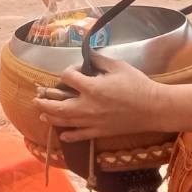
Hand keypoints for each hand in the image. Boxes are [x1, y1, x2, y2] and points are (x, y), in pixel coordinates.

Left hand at [35, 54, 165, 141]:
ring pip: (65, 121)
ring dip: (50, 117)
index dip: (69, 71)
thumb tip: (88, 55)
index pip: (68, 77)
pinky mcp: (100, 132)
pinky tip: (61, 134)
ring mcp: (93, 121)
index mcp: (92, 87)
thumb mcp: (118, 66)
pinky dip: (69, 135)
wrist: (154, 108)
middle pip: (58, 105)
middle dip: (44, 102)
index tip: (76, 70)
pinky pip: (80, 135)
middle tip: (36, 98)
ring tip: (41, 114)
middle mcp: (88, 106)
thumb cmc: (138, 85)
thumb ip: (99, 60)